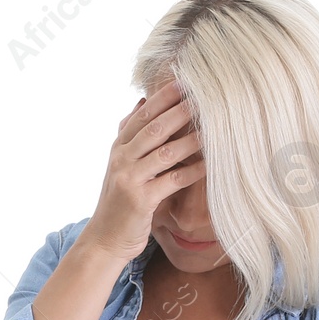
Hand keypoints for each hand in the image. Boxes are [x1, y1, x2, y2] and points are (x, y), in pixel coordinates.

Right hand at [83, 78, 206, 260]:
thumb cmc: (120, 201)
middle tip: (201, 96)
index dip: (162, 97)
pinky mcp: (141, 199)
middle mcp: (122, 159)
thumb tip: (142, 101)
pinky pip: (172, 181)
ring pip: (163, 152)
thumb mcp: (121, 164)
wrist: (106, 238)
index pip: (142, 115)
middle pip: (153, 129)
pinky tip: (209, 164)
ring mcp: (130, 179)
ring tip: (212, 127)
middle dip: (178, 111)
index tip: (184, 81)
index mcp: (119, 147)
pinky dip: (192, 171)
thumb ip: (131, 134)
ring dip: (189, 139)